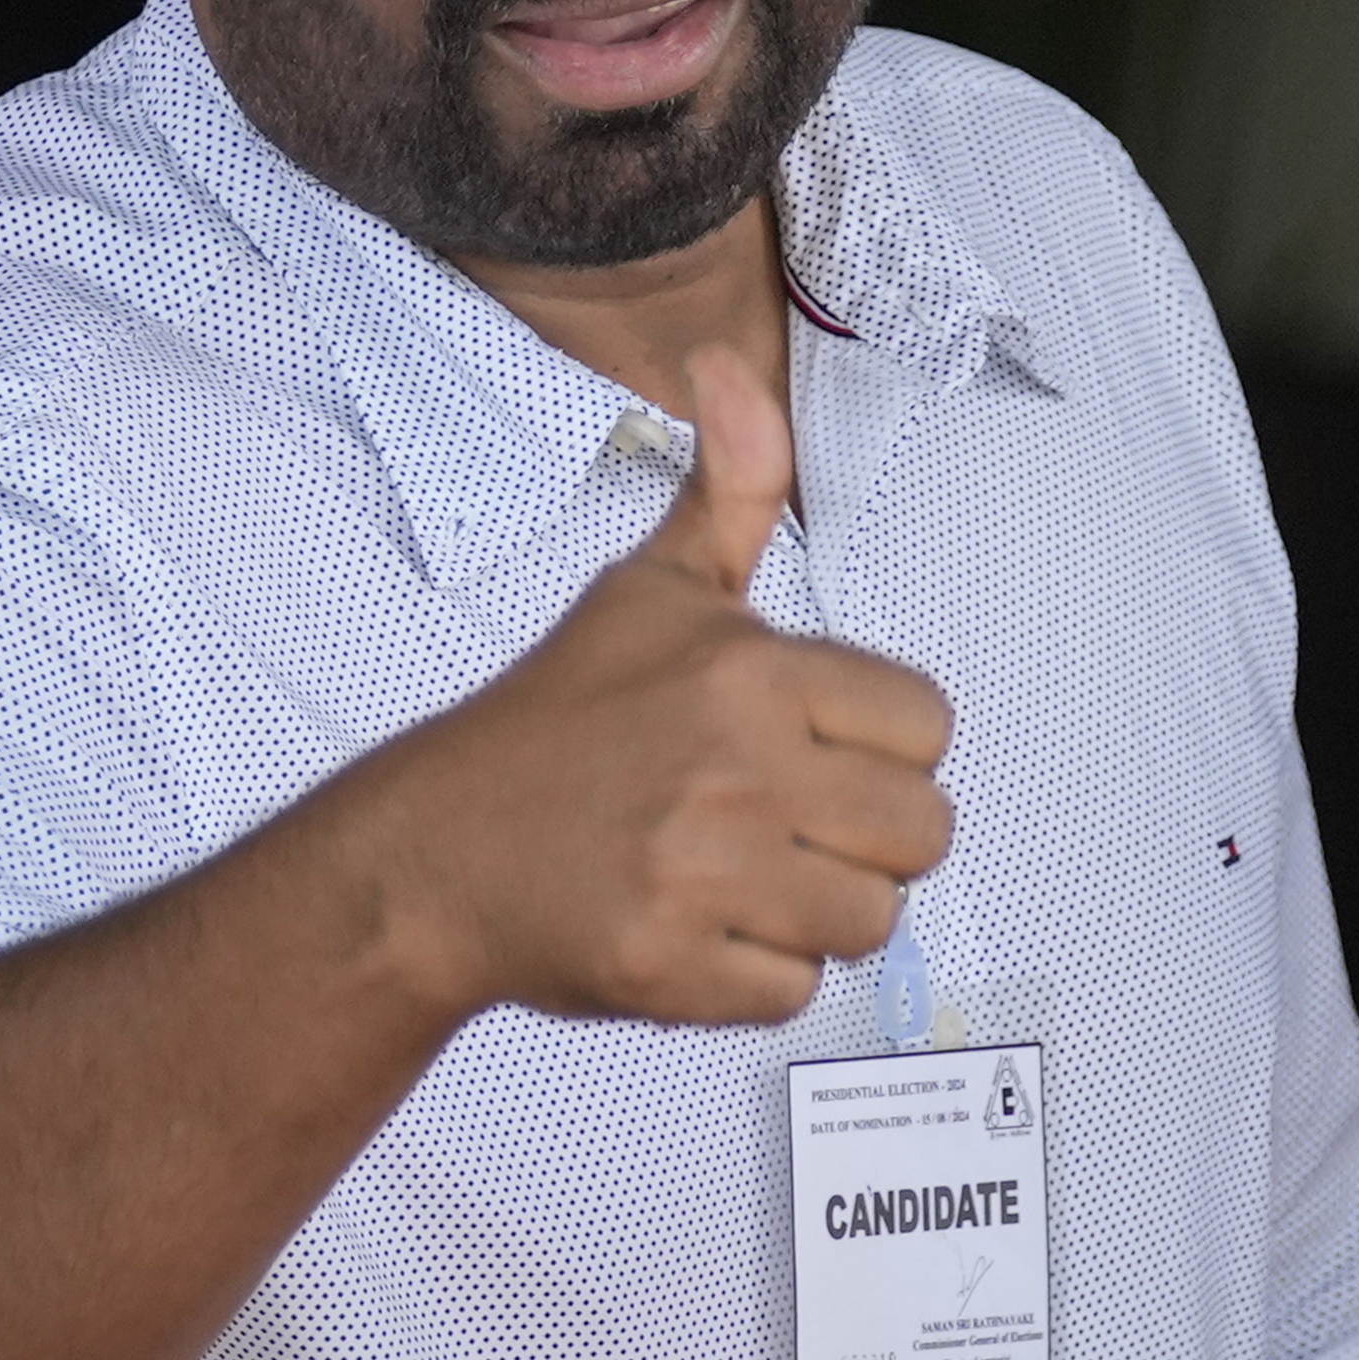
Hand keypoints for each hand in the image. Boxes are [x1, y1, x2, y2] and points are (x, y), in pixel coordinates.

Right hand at [342, 346, 954, 1026]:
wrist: (430, 852)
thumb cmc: (554, 724)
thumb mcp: (649, 591)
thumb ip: (729, 488)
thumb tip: (728, 364)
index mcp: (749, 670)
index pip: (928, 724)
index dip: (880, 746)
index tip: (808, 751)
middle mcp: (737, 768)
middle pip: (922, 834)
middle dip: (864, 839)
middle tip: (779, 827)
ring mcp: (704, 875)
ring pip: (870, 921)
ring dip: (813, 914)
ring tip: (735, 879)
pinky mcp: (673, 969)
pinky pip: (793, 995)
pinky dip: (750, 978)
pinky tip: (692, 929)